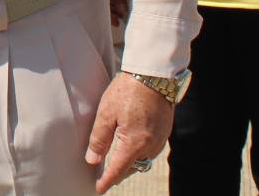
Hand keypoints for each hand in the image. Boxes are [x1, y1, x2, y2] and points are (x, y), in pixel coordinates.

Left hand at [85, 73, 172, 192]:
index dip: (107, 181)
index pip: (118, 170)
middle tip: (104, 175)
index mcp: (134, 143)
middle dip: (118, 173)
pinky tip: (131, 147)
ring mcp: (160, 139)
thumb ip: (99, 139)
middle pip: (132, 167)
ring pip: (143, 160)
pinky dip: (140, 153)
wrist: (153, 74)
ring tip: (116, 162)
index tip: (98, 189)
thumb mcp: (106, 113)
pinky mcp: (165, 132)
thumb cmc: (127, 91)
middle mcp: (150, 146)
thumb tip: (92, 160)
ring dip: (130, 163)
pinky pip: (151, 150)